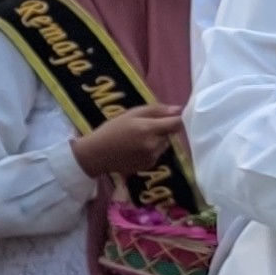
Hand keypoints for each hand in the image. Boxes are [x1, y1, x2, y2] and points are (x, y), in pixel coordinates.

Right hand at [68, 107, 184, 181]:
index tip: (167, 118)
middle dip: (162, 130)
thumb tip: (178, 109)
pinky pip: (157, 154)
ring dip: (157, 140)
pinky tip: (136, 149)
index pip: (176, 123)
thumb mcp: (131, 114)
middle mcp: (154, 145)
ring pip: (164, 144)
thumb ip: (156, 110)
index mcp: (149, 129)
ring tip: (138, 139)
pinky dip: (151, 150)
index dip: (174, 119)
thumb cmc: (112, 130)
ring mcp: (153, 157)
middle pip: (170, 134)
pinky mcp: (149, 165)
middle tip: (143, 128)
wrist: (97, 154)